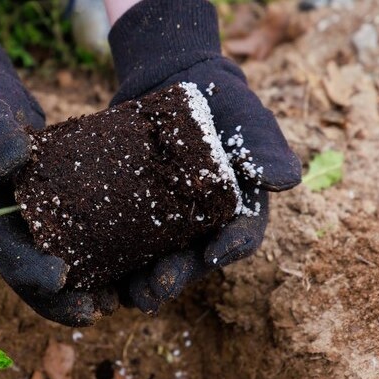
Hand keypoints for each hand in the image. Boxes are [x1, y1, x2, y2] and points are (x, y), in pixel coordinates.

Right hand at [0, 31, 116, 325]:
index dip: (32, 273)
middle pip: (38, 280)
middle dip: (64, 300)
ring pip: (65, 272)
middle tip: (95, 310)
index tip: (60, 278)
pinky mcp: (66, 219)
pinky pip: (86, 248)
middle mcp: (17, 235)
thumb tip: (15, 159)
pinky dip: (106, 264)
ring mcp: (42, 231)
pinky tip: (132, 272)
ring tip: (119, 302)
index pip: (9, 256)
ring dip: (89, 292)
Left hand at [107, 0, 301, 312]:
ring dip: (142, 284)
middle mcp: (202, 228)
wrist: (176, 83)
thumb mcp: (248, 121)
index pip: (240, 237)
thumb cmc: (223, 104)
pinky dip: (110, 264)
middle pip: (192, 262)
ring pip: (156, 263)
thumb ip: (264, 149)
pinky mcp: (132, 215)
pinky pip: (123, 245)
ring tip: (126, 295)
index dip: (229, 248)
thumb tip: (285, 180)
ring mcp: (166, 225)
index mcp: (238, 212)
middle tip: (158, 287)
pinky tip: (94, 275)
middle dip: (176, 278)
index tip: (215, 254)